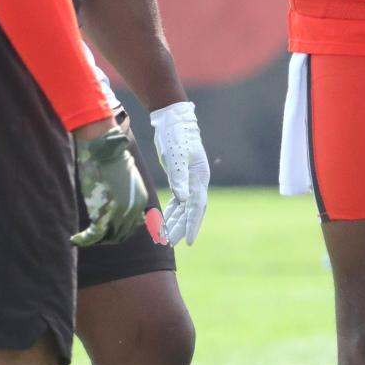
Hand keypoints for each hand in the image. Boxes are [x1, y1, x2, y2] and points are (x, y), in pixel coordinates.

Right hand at [72, 126, 147, 246]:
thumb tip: (119, 210)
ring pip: (107, 238)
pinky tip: (75, 239)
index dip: (115, 234)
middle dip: (104, 239)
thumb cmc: (112, 162)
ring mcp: (119, 213)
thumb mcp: (127, 181)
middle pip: (119, 236)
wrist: (106, 151)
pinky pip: (94, 235)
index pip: (130, 228)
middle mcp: (134, 210)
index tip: (102, 235)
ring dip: (93, 241)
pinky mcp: (105, 212)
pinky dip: (84, 240)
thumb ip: (127, 198)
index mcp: (140, 201)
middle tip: (89, 238)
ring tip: (80, 239)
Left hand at [150, 100, 209, 245]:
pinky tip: (164, 221)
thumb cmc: (176, 136)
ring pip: (183, 207)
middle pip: (191, 210)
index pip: (197, 206)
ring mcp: (189, 179)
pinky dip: (171, 212)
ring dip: (175, 222)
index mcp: (200, 176)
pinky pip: (177, 200)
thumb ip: (180, 177)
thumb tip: (183, 200)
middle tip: (170, 244)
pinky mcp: (180, 177)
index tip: (188, 241)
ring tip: (165, 239)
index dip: (192, 224)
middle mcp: (197, 180)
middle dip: (181, 228)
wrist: (173, 120)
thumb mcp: (176, 156)